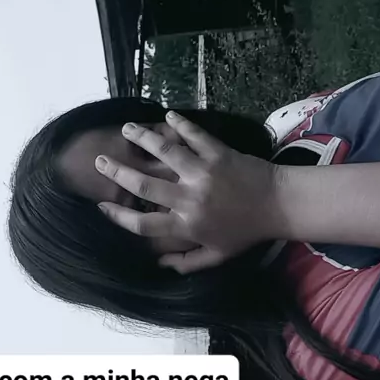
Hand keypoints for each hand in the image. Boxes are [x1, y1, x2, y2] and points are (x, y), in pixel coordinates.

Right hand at [95, 111, 279, 272]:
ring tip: (126, 129)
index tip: (102, 207)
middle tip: (100, 161)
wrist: (279, 206)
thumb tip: (159, 264)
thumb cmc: (246, 233)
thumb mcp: (217, 256)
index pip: (143, 224)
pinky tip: (167, 115)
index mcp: (187, 225)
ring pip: (164, 153)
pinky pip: (194, 135)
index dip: (118, 217)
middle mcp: (190, 198)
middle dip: (117, 172)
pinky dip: (179, 124)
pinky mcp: (218, 153)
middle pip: (144, 184)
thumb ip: (187, 263)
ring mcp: (203, 172)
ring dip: (141, 139)